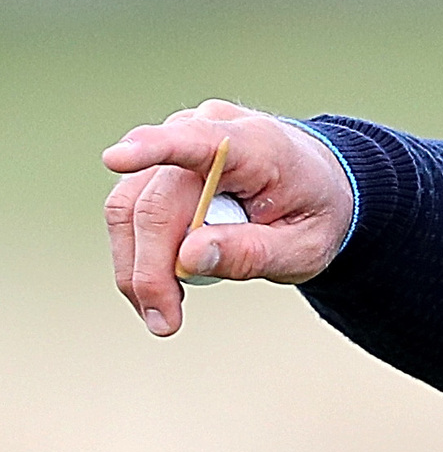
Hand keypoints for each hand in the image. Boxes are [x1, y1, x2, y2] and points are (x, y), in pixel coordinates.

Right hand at [103, 101, 355, 336]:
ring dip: (137, 266)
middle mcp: (205, 129)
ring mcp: (176, 142)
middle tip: (164, 322)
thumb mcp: (305, 246)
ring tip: (163, 311)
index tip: (116, 158)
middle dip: (150, 269)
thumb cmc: (314, 212)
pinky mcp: (159, 166)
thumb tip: (188, 258)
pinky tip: (160, 286)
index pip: (197, 140)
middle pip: (155, 202)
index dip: (152, 149)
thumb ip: (252, 252)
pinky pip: (130, 211)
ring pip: (128, 207)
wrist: (319, 185)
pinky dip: (138, 253)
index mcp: (255, 144)